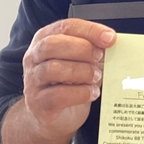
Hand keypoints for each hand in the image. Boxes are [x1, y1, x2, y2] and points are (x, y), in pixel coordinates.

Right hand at [21, 18, 116, 139]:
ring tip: (96, 76)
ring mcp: (32, 81)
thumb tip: (111, 41)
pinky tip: (92, 93)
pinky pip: (57, 96)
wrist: (57, 116)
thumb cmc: (71, 81)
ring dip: (82, 71)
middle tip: (100, 57)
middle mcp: (34, 57)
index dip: (90, 30)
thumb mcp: (82, 59)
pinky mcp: (37, 104)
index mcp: (45, 38)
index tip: (110, 38)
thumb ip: (93, 48)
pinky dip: (80, 93)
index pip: (66, 26)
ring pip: (53, 69)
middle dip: (83, 49)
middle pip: (53, 44)